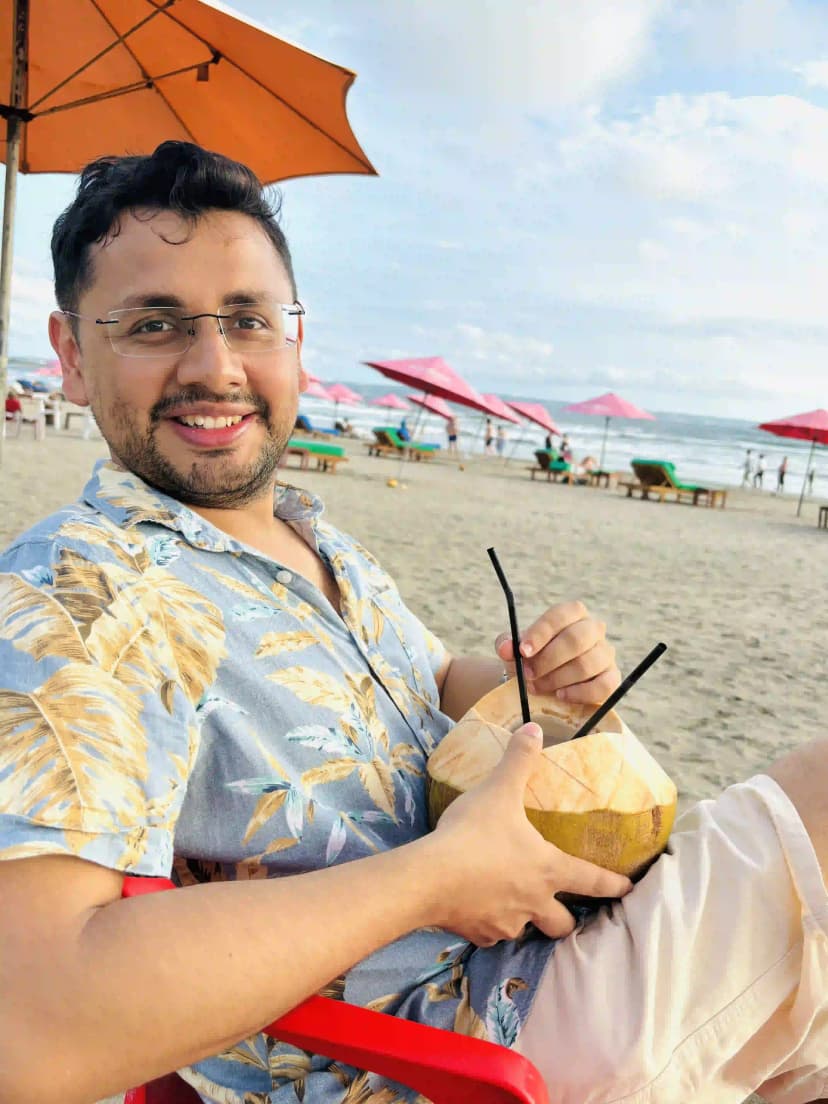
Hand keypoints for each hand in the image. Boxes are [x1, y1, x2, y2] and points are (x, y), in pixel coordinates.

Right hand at [428, 723, 631, 943]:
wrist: (429, 879)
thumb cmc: (473, 834)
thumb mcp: (498, 790)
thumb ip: (518, 760)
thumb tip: (533, 727)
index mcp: (547, 868)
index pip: (591, 880)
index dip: (613, 884)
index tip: (628, 888)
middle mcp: (533, 902)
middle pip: (562, 925)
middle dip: (565, 919)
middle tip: (560, 910)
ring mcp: (505, 923)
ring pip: (522, 928)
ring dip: (520, 917)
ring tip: (504, 901)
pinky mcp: (478, 934)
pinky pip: (489, 933)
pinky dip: (486, 922)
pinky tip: (472, 907)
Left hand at [495, 600, 619, 704]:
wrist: (544, 681)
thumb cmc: (532, 659)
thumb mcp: (516, 650)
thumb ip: (507, 645)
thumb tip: (506, 648)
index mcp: (572, 613)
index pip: (559, 615)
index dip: (540, 633)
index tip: (523, 652)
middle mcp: (593, 629)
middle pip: (576, 639)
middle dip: (548, 660)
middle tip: (528, 675)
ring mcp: (606, 653)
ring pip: (587, 663)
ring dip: (558, 678)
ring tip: (537, 687)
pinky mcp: (612, 678)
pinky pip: (603, 686)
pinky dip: (579, 693)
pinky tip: (560, 695)